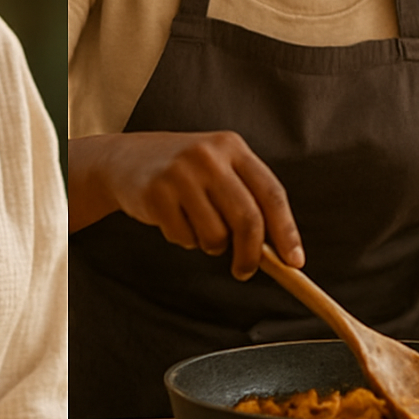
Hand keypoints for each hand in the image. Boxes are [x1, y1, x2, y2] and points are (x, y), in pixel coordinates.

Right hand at [89, 130, 303, 279]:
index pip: (271, 193)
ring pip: (215, 235)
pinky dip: (184, 239)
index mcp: (232, 147)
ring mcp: (180, 173)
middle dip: (251, 254)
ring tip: (198, 227)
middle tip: (245, 271)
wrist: (123, 159)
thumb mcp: (218, 168)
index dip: (286, 230)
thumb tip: (279, 251)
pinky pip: (184, 238)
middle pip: (247, 218)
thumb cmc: (184, 171)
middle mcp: (209, 156)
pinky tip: (174, 219)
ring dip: (211, 245)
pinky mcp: (156, 193)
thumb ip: (246, 199)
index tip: (294, 261)